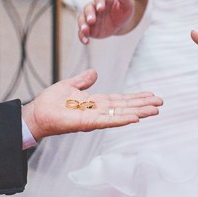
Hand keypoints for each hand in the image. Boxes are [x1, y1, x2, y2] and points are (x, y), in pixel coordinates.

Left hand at [21, 69, 162, 140]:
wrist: (36, 113)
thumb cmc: (50, 102)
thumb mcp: (69, 85)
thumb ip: (82, 80)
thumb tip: (94, 73)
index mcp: (95, 102)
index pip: (120, 100)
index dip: (135, 97)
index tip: (151, 95)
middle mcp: (98, 111)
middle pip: (125, 107)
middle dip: (143, 105)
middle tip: (161, 103)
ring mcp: (94, 118)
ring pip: (120, 114)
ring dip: (138, 112)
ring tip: (155, 111)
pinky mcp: (87, 123)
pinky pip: (107, 121)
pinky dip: (122, 120)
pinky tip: (135, 118)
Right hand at [77, 0, 134, 43]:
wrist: (120, 21)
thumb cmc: (123, 10)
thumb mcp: (128, 5)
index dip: (99, 2)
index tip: (101, 9)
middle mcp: (94, 7)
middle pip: (88, 9)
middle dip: (89, 14)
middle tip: (91, 21)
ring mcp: (89, 18)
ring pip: (82, 19)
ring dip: (82, 25)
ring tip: (85, 31)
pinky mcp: (89, 28)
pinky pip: (82, 32)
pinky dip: (82, 36)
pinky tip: (86, 41)